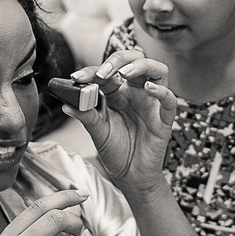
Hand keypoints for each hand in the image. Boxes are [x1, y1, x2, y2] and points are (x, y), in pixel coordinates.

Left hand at [65, 52, 174, 196]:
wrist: (130, 176)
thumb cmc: (116, 151)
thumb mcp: (97, 132)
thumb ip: (86, 116)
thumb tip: (65, 104)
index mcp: (118, 92)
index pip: (108, 71)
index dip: (92, 71)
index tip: (76, 77)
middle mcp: (136, 92)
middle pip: (135, 60)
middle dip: (119, 59)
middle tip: (103, 72)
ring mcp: (152, 102)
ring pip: (157, 70)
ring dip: (141, 66)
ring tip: (125, 73)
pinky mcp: (164, 118)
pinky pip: (169, 99)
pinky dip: (162, 91)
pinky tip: (149, 89)